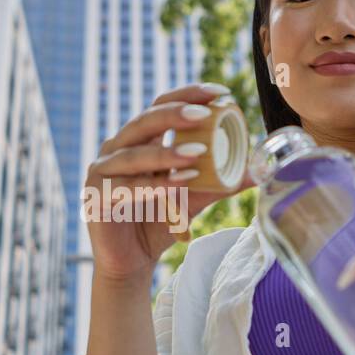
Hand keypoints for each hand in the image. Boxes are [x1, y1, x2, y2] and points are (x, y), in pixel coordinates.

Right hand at [83, 84, 254, 283]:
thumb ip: (219, 183)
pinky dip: (153, 185)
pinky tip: (178, 184)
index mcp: (140, 141)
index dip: (187, 95)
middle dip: (174, 115)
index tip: (219, 93)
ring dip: (167, 153)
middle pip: (144, 122)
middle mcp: (118, 149)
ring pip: (135, 155)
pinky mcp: (96, 197)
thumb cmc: (158, 223)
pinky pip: (127, 188)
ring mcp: (103, 172)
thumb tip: (257, 172)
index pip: (160, 106)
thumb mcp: (193, 198)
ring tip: (198, 153)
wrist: (132, 261)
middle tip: (204, 114)